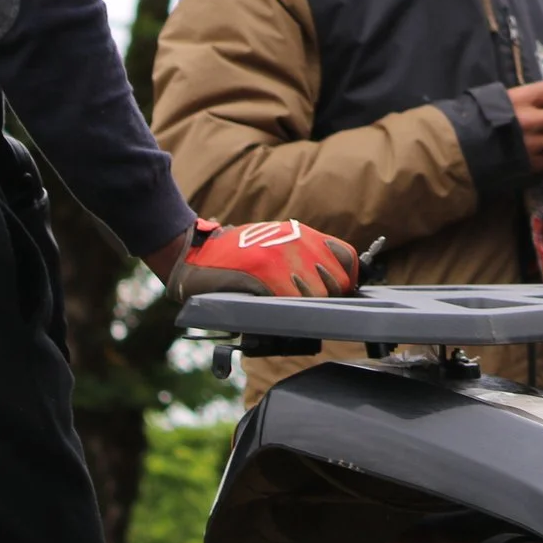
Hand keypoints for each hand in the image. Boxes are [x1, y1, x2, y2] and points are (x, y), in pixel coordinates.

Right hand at [151, 219, 360, 299]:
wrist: (194, 254)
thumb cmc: (236, 254)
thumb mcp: (276, 245)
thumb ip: (303, 257)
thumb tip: (333, 282)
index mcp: (302, 235)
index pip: (346, 257)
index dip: (347, 280)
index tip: (340, 293)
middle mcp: (296, 242)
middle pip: (334, 282)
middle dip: (326, 298)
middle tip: (310, 307)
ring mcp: (278, 256)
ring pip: (314, 293)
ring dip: (305, 305)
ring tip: (288, 306)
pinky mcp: (259, 271)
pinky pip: (287, 298)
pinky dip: (285, 308)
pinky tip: (274, 307)